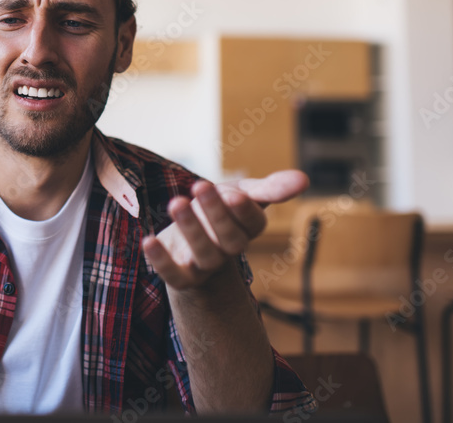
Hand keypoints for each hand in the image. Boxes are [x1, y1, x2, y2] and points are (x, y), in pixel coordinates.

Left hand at [142, 170, 307, 291]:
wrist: (191, 239)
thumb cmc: (219, 210)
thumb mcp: (243, 194)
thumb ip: (271, 188)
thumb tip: (304, 179)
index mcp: (246, 229)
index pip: (252, 223)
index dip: (244, 210)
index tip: (235, 192)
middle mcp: (228, 250)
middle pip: (229, 239)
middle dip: (216, 213)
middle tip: (202, 185)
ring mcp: (205, 264)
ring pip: (203, 253)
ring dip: (191, 229)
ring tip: (176, 202)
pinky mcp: (181, 275)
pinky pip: (174, 275)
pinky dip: (161, 261)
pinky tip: (148, 241)